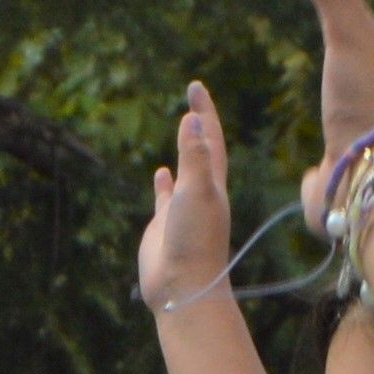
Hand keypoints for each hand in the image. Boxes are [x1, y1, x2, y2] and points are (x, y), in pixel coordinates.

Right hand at [137, 86, 238, 308]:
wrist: (184, 286)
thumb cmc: (194, 240)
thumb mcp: (196, 192)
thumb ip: (194, 156)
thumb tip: (192, 119)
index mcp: (212, 183)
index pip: (210, 138)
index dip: (204, 112)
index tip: (196, 87)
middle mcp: (201, 193)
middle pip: (202, 149)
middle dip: (198, 125)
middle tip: (193, 100)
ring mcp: (183, 209)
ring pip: (185, 172)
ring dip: (184, 151)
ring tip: (181, 131)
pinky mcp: (165, 225)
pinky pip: (166, 196)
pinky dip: (164, 182)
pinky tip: (160, 173)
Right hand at [295, 0, 373, 182]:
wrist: (369, 192)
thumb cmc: (369, 111)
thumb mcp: (351, 40)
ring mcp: (366, 157)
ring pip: (367, 142)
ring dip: (363, 136)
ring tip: (355, 138)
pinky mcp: (340, 192)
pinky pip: (332, 185)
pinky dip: (325, 184)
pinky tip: (318, 186)